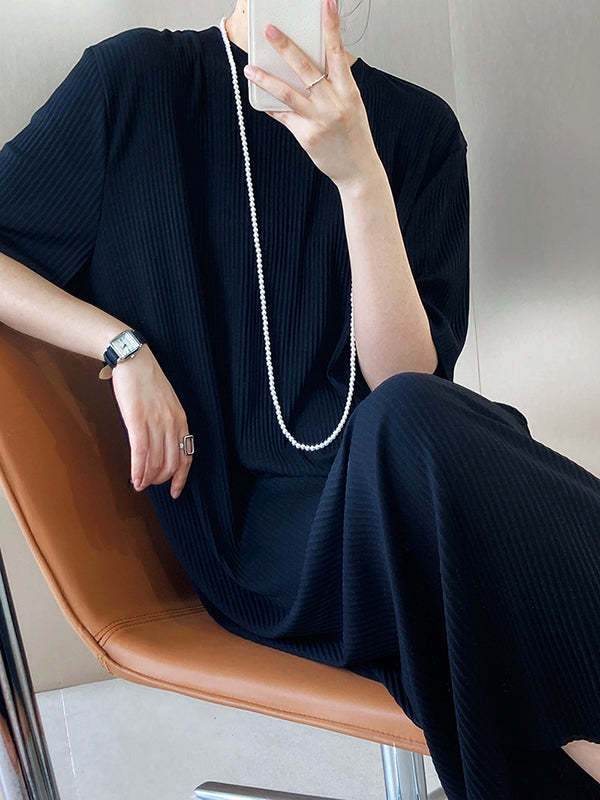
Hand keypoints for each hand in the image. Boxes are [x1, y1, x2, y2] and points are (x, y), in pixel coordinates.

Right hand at [111, 345, 191, 498]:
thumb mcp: (166, 403)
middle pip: (171, 463)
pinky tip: (134, 479)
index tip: (175, 492)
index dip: (181, 477)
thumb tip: (162, 445)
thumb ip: (167, 423)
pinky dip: (138, 470)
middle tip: (149, 485)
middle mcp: (172, 424)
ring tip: (139, 485)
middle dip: (160, 480)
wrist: (134, 360)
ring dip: (147, 478)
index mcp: (181, 420)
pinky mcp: (137, 420)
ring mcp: (155, 422)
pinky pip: (140, 453)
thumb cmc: (147, 381)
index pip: (186, 456)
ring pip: (155, 461)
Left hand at [243, 0, 380, 188]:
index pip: (338, 52)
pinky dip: (271, 106)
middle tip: (270, 30)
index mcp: (349, 91)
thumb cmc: (354, 135)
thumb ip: (334, 86)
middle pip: (305, 68)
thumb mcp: (351, 105)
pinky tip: (260, 98)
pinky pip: (283, 116)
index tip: (326, 4)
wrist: (357, 170)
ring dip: (266, 79)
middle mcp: (334, 103)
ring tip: (250, 69)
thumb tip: (309, 68)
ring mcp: (319, 120)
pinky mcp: (306, 135)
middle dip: (285, 47)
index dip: (331, 26)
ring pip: (287, 93)